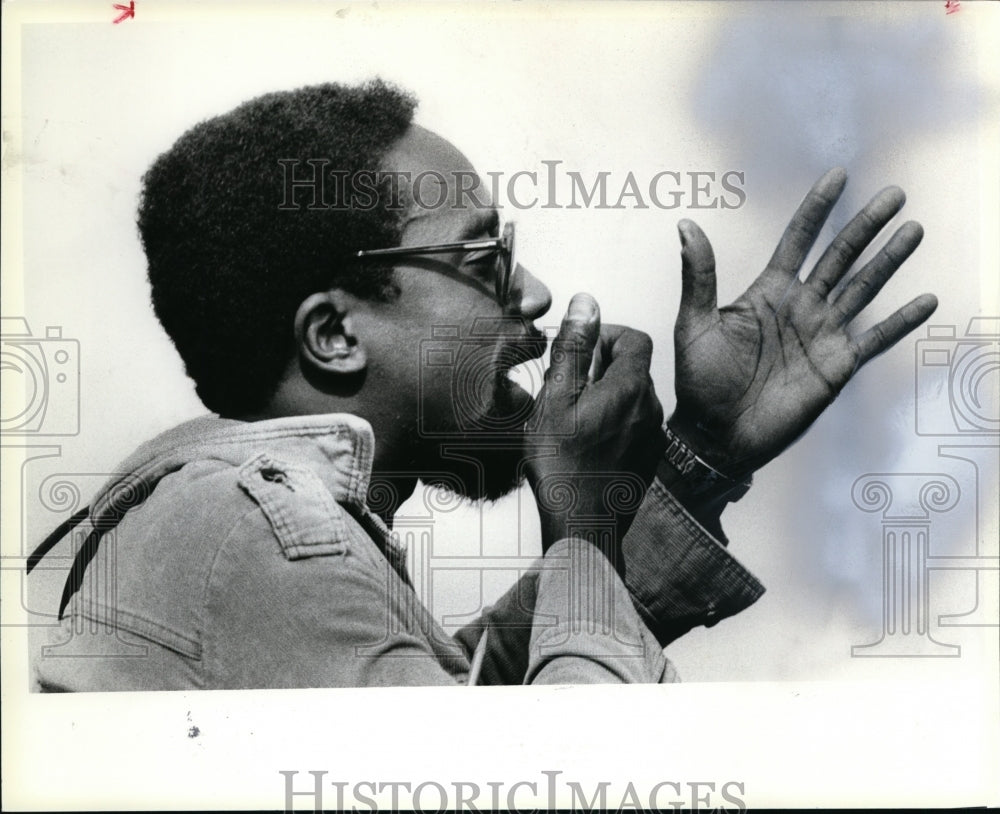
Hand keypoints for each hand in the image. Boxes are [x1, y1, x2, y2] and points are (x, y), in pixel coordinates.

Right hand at [526, 293, 664, 565]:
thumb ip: (573, 348)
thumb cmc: (563, 466)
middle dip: (601, 365)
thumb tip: (587, 304)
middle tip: (566, 385)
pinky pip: (635, 425)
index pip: (634, 338)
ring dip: (606, 395)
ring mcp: (653, 438)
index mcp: (631, 389)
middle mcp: (651, 410)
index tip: (579, 351)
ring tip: (572, 415)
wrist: (582, 526)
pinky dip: (613, 421)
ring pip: (634, 398)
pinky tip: (586, 442)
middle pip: (634, 367)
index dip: (607, 335)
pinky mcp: (648, 460)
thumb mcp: (556, 398)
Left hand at [670, 168, 936, 480]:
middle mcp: (800, 307)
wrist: (717, 434)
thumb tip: (686, 226)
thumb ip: (698, 276)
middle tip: (893, 194)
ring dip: (888, 261)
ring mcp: (821, 334)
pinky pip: (874, 338)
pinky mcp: (836, 366)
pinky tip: (924, 300)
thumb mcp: (694, 324)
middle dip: (865, 226)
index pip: (798, 240)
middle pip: (839, 257)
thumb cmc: (700, 381)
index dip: (818, 209)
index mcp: (767, 292)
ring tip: (912, 231)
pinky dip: (899, 321)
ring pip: (862, 288)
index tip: (838, 176)